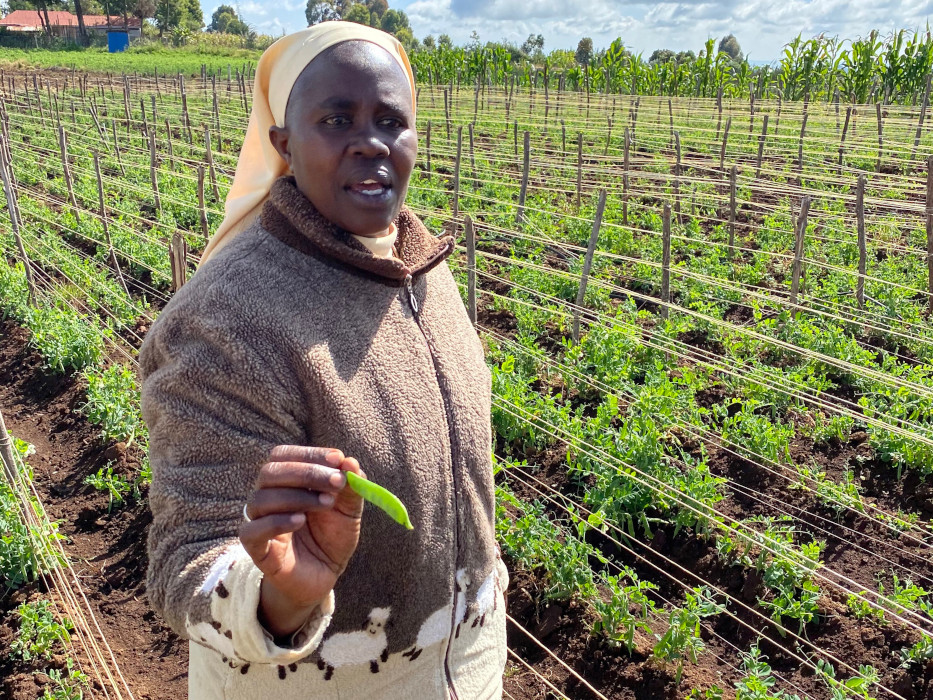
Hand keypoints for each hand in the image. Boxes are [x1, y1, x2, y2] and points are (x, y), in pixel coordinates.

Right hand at [238, 445, 363, 637]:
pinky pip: (252, 530)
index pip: (284, 455)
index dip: (309, 453)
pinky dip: (276, 522)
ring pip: (261, 498)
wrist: (325, 576)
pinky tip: (300, 521)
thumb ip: (351, 487)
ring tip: (327, 503)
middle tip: (336, 482)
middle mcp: (268, 496)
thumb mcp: (349, 510)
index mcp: (287, 481)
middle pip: (270, 472)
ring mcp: (260, 522)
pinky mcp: (256, 548)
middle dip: (306, 472)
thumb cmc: (332, 536)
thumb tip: (350, 462)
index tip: (337, 459)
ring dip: (298, 496)